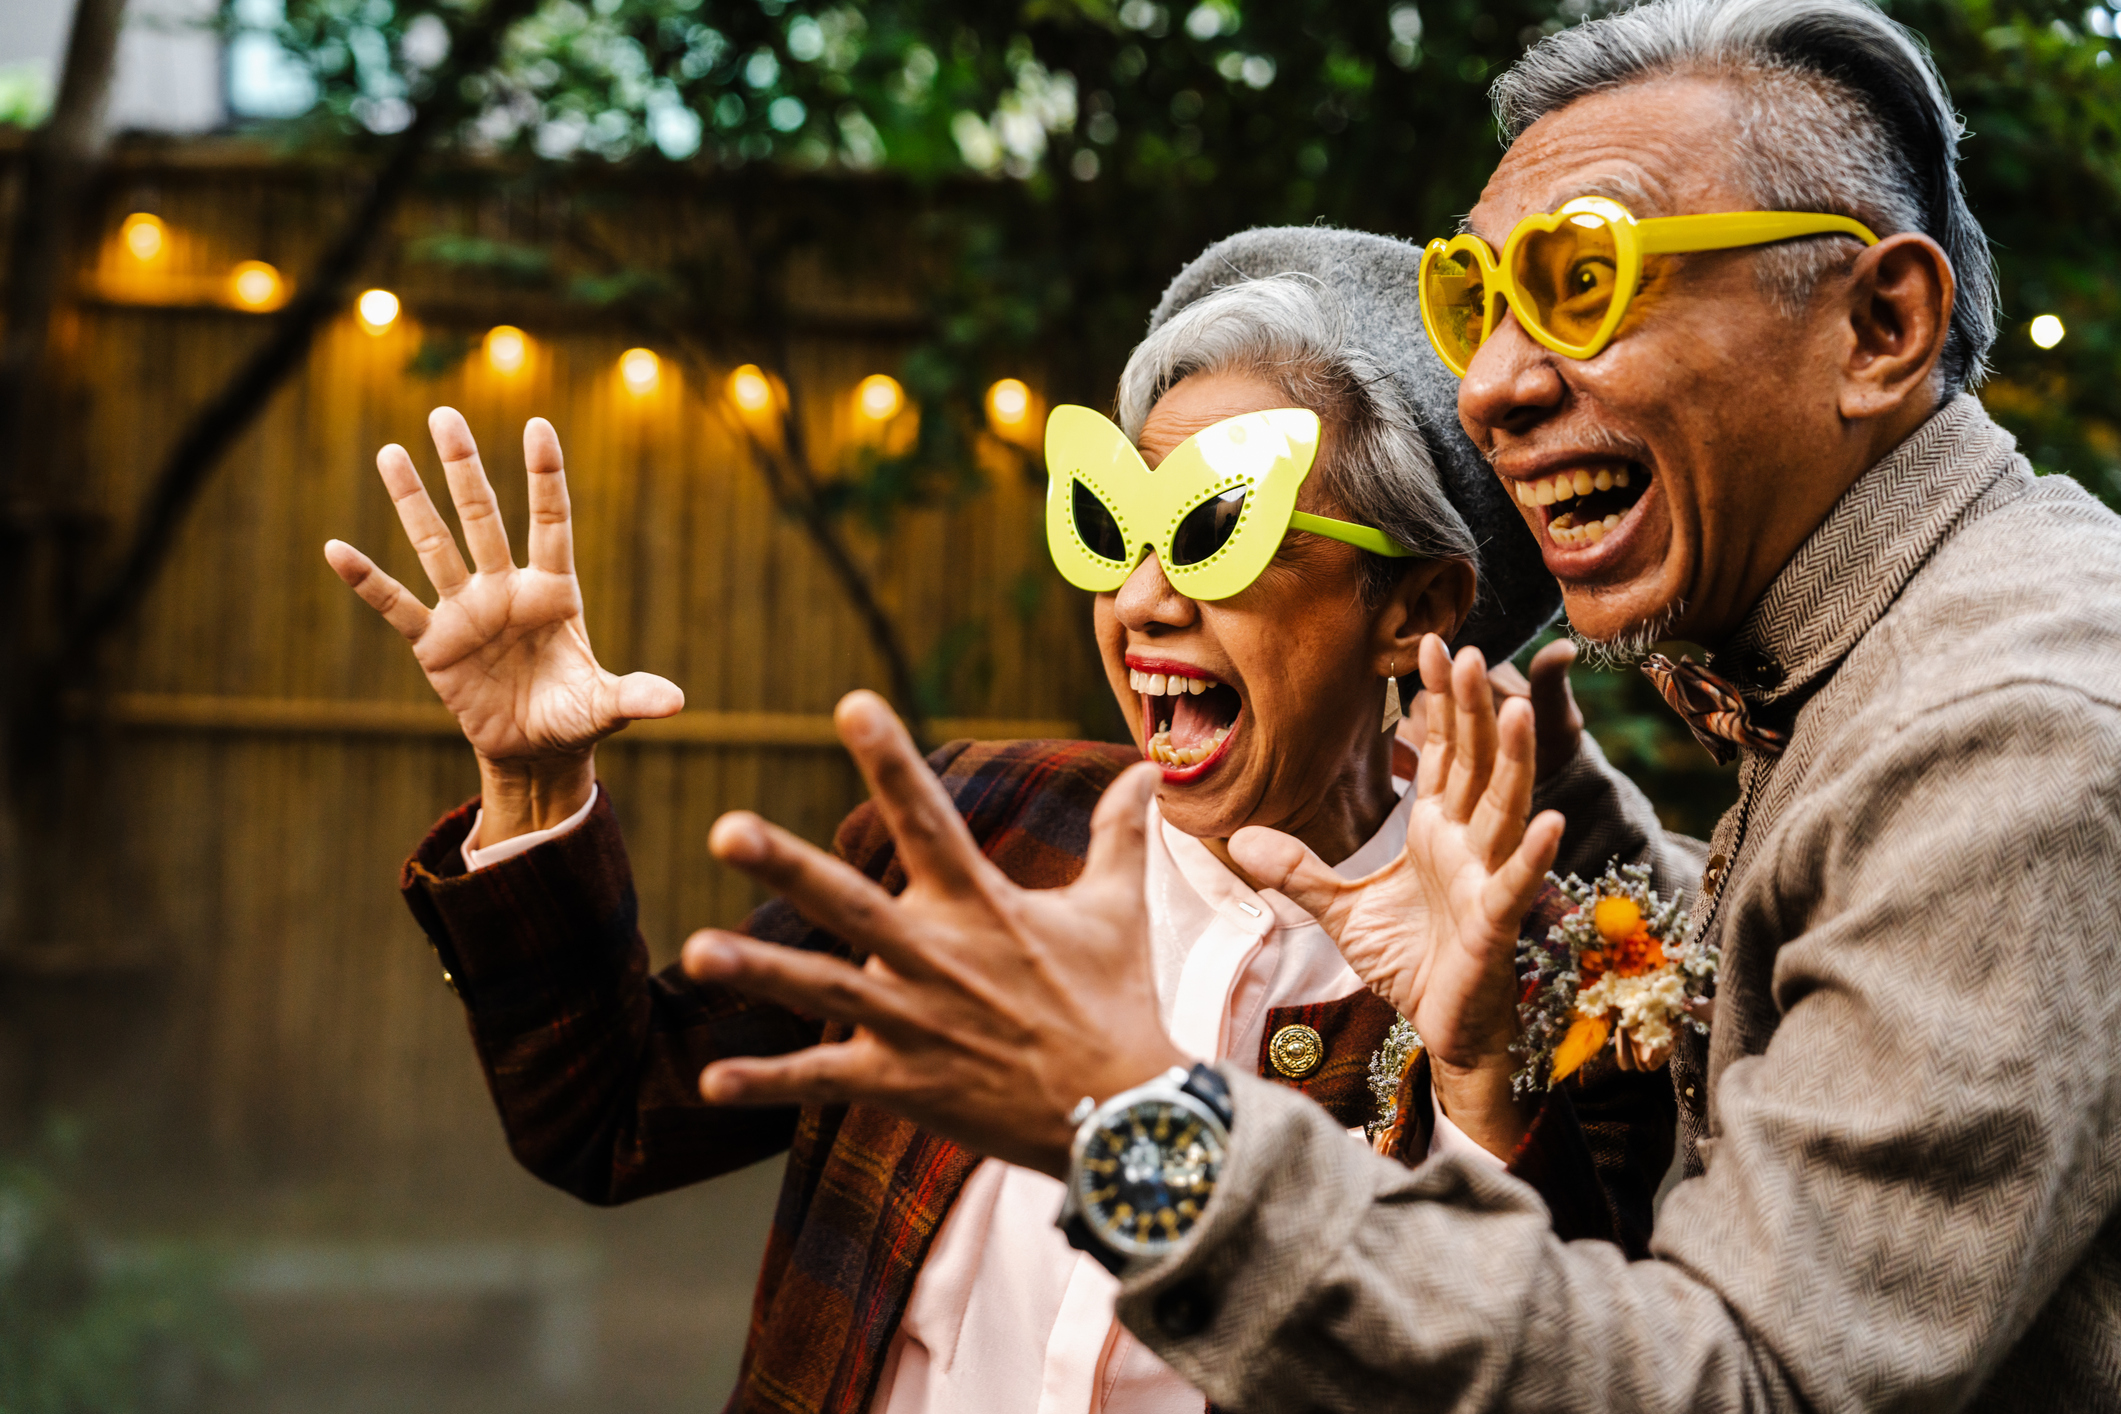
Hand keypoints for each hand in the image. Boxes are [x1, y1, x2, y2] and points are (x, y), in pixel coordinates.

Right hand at [323, 408, 681, 839]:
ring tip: (390, 452)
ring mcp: (467, 611)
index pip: (551, 522)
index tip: (538, 426)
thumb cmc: (574, 716)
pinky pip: (396, 606)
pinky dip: (368, 581)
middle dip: (465, 468)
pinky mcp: (435, 643)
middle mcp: (507, 589)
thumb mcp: (607, 707)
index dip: (545, 477)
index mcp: (554, 593)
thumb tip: (677, 702)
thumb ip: (636, 697)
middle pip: (483, 518)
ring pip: (436, 545)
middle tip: (444, 414)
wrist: (534, 750)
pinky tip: (336, 549)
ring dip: (412, 501)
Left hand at [680, 692, 1183, 1177]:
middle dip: (786, 866)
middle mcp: (937, 956)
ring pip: (822, 991)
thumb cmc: (1116, 1004)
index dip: (891, 759)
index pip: (928, 817)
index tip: (851, 703)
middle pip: (850, 902)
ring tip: (695, 950)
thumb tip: (1150, 772)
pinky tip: (705, 1079)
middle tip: (723, 828)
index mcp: (981, 903)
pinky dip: (765, 1083)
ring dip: (759, 971)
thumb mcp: (1119, 911)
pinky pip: (822, 1081)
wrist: (1124, 1116)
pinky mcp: (903, 1082)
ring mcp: (914, 1022)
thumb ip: (1119, 836)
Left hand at [1231, 633, 1562, 1155]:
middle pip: (1477, 763)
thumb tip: (1240, 838)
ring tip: (1516, 709)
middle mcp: (1468, 844)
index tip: (1433, 645)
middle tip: (1471, 651)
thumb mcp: (1339, 912)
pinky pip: (1515, 885)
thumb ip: (1297, 872)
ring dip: (1512, 760)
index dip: (1441, 701)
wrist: (1440, 1026)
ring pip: (1504, 809)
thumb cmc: (1408, 962)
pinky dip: (1531, 856)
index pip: (1444, 751)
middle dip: (1473, 709)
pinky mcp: (1495, 924)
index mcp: (1438, 830)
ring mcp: (1486, 880)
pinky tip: (1550, 822)